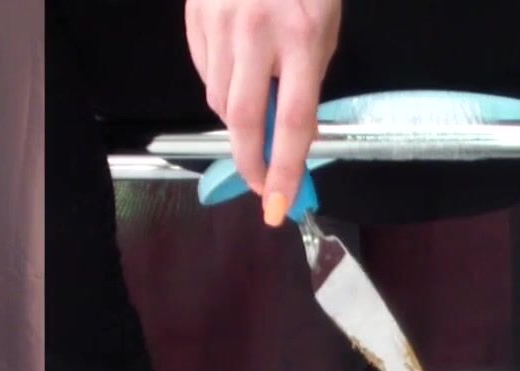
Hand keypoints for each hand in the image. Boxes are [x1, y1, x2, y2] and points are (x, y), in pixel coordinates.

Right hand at [185, 0, 340, 224]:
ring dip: (238, 121)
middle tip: (259, 185)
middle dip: (250, 163)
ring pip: (220, 100)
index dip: (286, 168)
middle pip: (243, 119)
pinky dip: (221, 87)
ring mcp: (220, 24)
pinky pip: (205, 73)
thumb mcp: (323, 28)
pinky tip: (238, 72)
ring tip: (257, 111)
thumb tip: (290, 136)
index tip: (279, 202)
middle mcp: (255, 32)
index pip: (293, 119)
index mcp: (300, 35)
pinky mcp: (196, 19)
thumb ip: (306, 82)